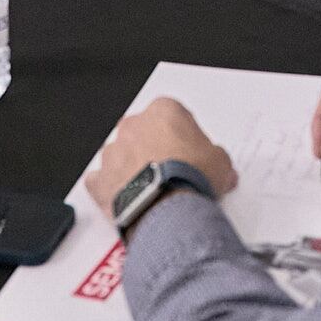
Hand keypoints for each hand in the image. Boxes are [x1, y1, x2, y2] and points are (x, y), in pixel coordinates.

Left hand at [84, 98, 238, 219]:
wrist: (168, 208)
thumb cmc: (190, 178)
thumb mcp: (221, 163)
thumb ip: (216, 158)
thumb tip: (220, 167)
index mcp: (163, 111)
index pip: (172, 114)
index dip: (182, 133)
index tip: (189, 148)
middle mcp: (133, 126)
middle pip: (143, 131)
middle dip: (153, 147)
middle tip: (169, 168)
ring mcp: (113, 152)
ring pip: (120, 154)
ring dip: (131, 167)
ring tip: (150, 188)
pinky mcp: (99, 179)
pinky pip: (100, 181)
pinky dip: (111, 189)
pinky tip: (128, 200)